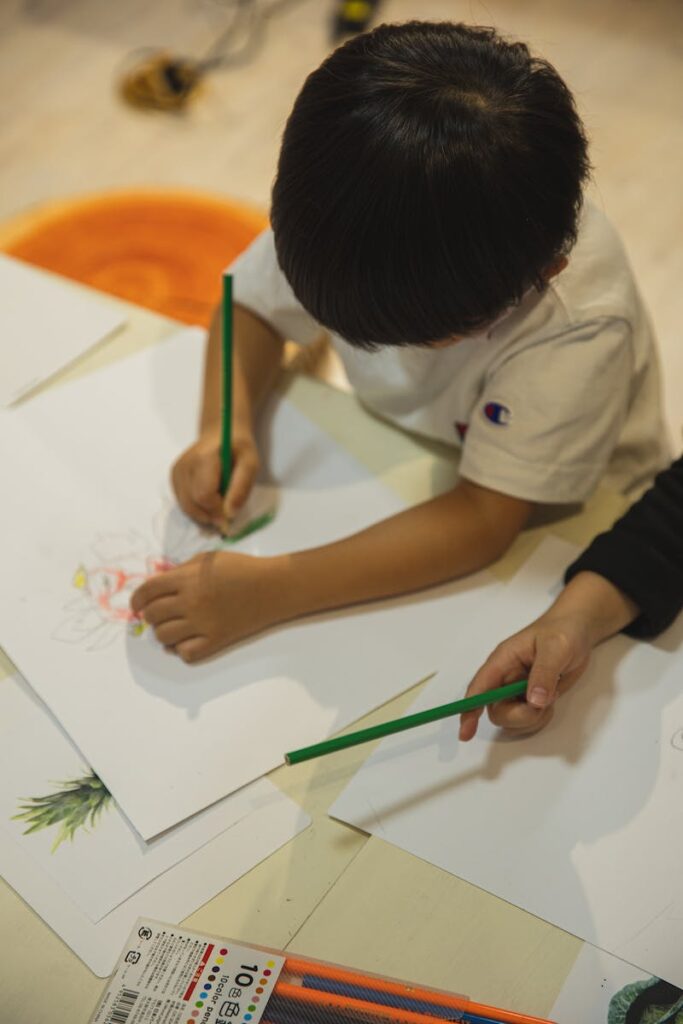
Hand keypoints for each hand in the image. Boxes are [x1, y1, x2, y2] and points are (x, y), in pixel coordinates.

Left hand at [130, 550, 287, 661]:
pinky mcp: (216, 640)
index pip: (148, 591)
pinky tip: (188, 640)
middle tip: (158, 614)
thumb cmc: (241, 568)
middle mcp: (191, 602)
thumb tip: (159, 586)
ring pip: (164, 636)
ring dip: (163, 632)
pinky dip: (182, 649)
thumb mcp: (208, 559)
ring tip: (173, 627)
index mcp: (187, 579)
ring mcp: (203, 624)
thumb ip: (181, 570)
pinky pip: (185, 653)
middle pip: (152, 615)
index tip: (136, 605)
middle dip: (150, 614)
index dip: (137, 599)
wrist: (272, 587)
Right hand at [171, 428, 259, 532]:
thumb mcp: (250, 464)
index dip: (216, 511)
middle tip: (226, 515)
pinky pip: (183, 503)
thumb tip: (230, 514)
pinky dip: (197, 508)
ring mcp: (177, 471)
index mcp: (203, 458)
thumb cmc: (238, 449)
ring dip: (204, 514)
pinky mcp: (174, 477)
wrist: (221, 433)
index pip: (203, 495)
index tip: (230, 516)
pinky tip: (209, 499)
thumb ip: (241, 488)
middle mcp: (185, 465)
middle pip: (192, 504)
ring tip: (219, 505)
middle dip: (210, 516)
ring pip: (186, 507)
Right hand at [459, 612, 590, 739]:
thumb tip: (534, 701)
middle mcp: (505, 678)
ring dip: (533, 719)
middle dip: (519, 717)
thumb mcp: (555, 647)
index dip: (469, 711)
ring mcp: (518, 691)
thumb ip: (544, 673)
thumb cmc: (562, 631)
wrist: (578, 631)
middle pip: (497, 711)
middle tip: (542, 706)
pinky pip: (529, 721)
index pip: (479, 689)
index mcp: (502, 661)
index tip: (465, 734)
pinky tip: (552, 700)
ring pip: (513, 720)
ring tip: (551, 698)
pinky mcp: (531, 699)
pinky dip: (541, 719)